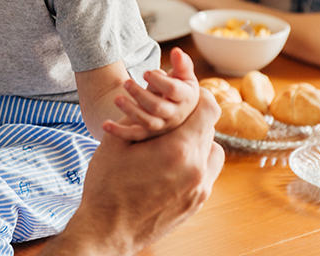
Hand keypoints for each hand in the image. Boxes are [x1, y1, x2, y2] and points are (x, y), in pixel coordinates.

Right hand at [46, 90, 222, 255]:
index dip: (199, 94)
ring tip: (171, 141)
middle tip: (170, 116)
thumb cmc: (107, 184)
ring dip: (198, 140)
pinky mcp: (197, 202)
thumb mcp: (116, 141)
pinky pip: (207, 172)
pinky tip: (170, 162)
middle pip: (209, 129)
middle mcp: (197, 169)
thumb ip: (139, 113)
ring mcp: (200, 189)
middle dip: (192, 118)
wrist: (108, 229)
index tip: (186, 92)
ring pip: (213, 151)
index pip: (208, 109)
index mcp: (178, 149)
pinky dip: (195, 161)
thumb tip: (153, 90)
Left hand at [103, 48, 199, 140]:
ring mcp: (162, 126)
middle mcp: (175, 115)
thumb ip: (182, 64)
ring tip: (116, 98)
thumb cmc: (180, 87)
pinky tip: (104, 125)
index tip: (146, 73)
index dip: (159, 81)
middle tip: (126, 83)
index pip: (173, 91)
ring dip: (130, 111)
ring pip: (146, 122)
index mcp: (185, 98)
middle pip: (158, 107)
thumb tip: (177, 51)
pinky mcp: (148, 134)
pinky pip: (133, 135)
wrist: (179, 109)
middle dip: (141, 95)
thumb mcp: (184, 76)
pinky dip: (119, 132)